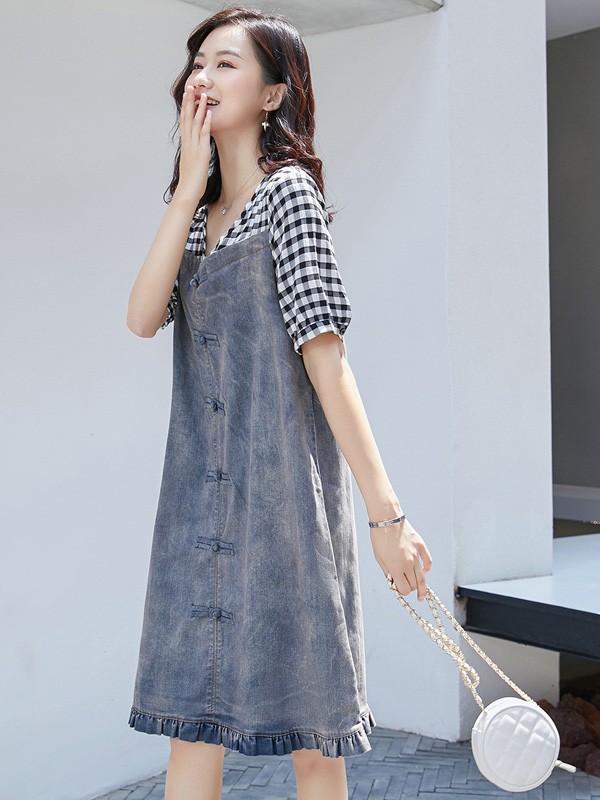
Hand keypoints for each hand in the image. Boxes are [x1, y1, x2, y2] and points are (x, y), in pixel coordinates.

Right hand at [175, 87, 212, 203]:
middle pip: (187, 118)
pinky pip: (203, 135)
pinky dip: (206, 123)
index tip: (186, 94)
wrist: (188, 191)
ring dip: (199, 108)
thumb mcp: (191, 161)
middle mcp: (188, 142)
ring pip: (195, 123)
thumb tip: (197, 146)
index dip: (185, 107)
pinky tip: (209, 113)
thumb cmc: (191, 179)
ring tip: (202, 94)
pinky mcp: (201, 152)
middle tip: (189, 86)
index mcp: (185, 144)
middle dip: (188, 102)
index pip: (184, 121)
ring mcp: (194, 146)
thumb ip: (193, 151)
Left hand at [370, 518, 431, 600]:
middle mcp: (408, 563)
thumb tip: (394, 582)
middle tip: (406, 586)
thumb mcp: (378, 558)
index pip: (404, 589)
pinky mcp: (421, 546)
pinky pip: (428, 562)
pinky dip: (427, 569)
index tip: (399, 589)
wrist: (387, 519)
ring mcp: (416, 555)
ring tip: (422, 594)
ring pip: (423, 577)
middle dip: (410, 589)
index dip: (402, 591)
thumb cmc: (379, 538)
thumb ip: (387, 572)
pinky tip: (424, 572)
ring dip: (421, 587)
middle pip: (414, 585)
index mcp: (396, 568)